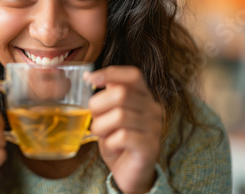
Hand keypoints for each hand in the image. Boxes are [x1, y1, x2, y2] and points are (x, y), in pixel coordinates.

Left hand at [84, 66, 162, 193]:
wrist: (130, 172)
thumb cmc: (118, 140)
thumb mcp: (109, 114)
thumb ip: (107, 96)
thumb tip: (90, 75)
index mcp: (144, 96)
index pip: (133, 75)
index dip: (110, 73)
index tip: (89, 79)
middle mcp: (153, 109)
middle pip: (121, 94)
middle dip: (98, 106)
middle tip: (95, 120)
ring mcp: (154, 127)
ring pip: (120, 116)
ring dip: (102, 127)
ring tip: (105, 136)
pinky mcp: (150, 146)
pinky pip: (123, 136)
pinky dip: (111, 142)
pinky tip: (114, 147)